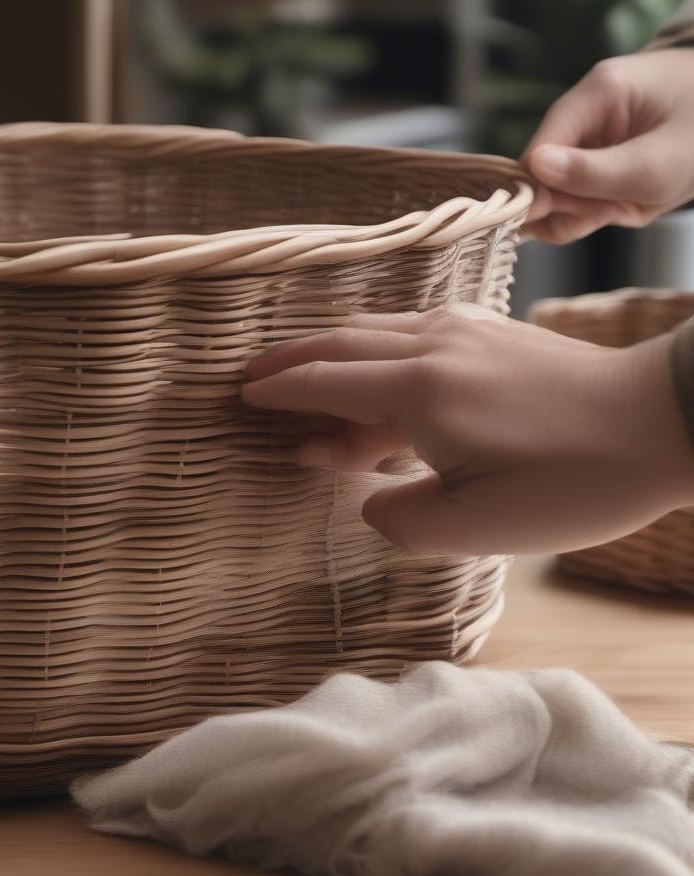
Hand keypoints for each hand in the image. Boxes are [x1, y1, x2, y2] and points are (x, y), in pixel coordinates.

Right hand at [241, 304, 693, 555]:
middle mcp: (433, 348)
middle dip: (290, 360)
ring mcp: (466, 331)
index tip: (241, 397)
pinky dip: (375, 346)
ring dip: (330, 350)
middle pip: (339, 344)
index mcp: (419, 393)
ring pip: (374, 330)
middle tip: (252, 377)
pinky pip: (412, 330)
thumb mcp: (476, 527)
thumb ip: (402, 518)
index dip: (279, 392)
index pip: (325, 384)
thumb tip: (369, 500)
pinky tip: (378, 364)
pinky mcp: (495, 331)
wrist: (663, 421)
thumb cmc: (573, 481)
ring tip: (302, 370)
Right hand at [522, 49, 693, 243]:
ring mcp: (582, 136)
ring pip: (550, 190)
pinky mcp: (586, 158)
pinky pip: (566, 194)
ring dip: (576, 213)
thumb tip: (532, 169)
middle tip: (608, 213)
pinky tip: (611, 207)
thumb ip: (593, 173)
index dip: (542, 193)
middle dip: (566, 205)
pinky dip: (582, 212)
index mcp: (597, 94)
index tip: (579, 215)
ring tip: (616, 209)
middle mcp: (581, 112)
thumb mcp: (656, 165)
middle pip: (539, 174)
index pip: (537, 152)